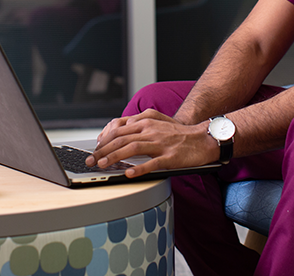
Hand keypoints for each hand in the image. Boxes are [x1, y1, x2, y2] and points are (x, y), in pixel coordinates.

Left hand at [86, 110, 217, 177]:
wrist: (203, 138)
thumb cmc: (179, 133)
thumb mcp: (158, 120)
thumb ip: (140, 121)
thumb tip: (123, 125)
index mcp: (146, 122)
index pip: (118, 130)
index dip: (103, 140)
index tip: (95, 149)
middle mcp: (151, 131)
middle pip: (121, 139)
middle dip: (102, 150)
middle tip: (90, 161)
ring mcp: (160, 144)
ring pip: (132, 148)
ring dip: (114, 157)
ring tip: (102, 165)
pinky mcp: (170, 157)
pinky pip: (152, 163)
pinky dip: (139, 168)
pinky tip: (129, 173)